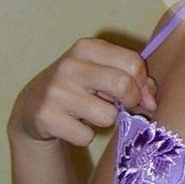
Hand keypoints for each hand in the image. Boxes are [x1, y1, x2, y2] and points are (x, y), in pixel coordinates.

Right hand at [8, 38, 157, 147]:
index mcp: (87, 47)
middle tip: (122, 106)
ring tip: (89, 111)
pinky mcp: (46, 117)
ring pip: (107, 116)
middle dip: (131, 101)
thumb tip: (151, 102)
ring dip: (105, 120)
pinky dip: (84, 135)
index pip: (133, 62)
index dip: (142, 83)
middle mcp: (70, 65)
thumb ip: (134, 79)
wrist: (32, 105)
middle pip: (123, 85)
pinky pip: (86, 136)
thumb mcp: (103, 72)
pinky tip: (72, 124)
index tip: (139, 94)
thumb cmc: (79, 86)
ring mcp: (56, 91)